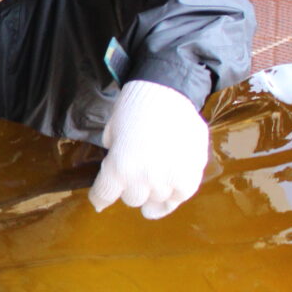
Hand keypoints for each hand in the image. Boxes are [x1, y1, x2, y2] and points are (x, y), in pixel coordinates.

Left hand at [88, 80, 209, 218]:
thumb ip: (112, 156)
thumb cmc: (133, 108)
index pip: (104, 195)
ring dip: (152, 193)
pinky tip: (169, 196)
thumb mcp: (111, 133)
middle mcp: (143, 179)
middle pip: (132, 199)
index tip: (99, 200)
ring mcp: (169, 179)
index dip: (100, 198)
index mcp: (118, 168)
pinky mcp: (191, 174)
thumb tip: (114, 172)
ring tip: (152, 187)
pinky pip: (181, 195)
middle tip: (132, 179)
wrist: (167, 92)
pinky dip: (174, 196)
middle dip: (129, 190)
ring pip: (157, 200)